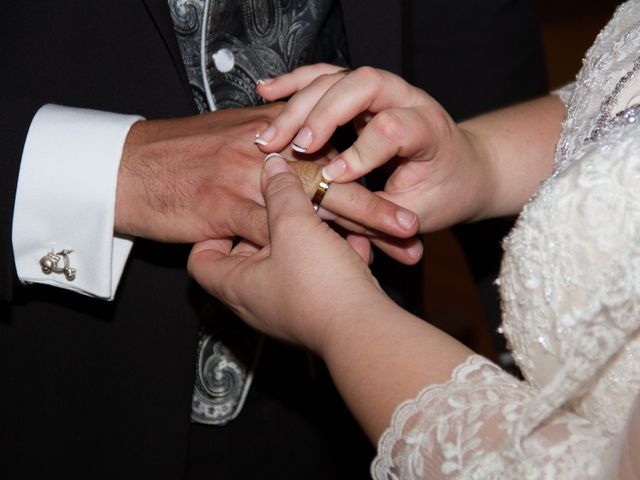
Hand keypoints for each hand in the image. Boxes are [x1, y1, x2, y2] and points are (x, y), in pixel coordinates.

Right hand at [114, 103, 420, 260]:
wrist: (127, 168)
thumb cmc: (178, 157)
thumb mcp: (229, 138)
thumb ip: (267, 143)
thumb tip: (296, 156)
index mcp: (268, 129)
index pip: (330, 149)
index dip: (364, 173)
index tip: (397, 194)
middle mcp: (262, 148)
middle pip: (333, 177)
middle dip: (376, 204)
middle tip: (412, 227)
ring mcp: (245, 176)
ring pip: (316, 203)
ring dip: (361, 226)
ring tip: (399, 244)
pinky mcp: (226, 205)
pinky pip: (277, 229)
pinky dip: (310, 249)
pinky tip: (340, 263)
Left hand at [187, 154, 389, 355]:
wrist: (364, 330)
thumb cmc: (318, 284)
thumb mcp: (294, 225)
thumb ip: (280, 191)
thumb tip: (272, 164)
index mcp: (236, 285)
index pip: (201, 259)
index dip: (212, 232)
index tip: (234, 212)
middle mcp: (256, 301)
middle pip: (250, 257)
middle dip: (271, 229)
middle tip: (286, 208)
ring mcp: (288, 309)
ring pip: (291, 264)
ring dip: (309, 241)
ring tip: (326, 223)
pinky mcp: (320, 311)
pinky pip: (319, 277)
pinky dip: (334, 259)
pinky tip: (355, 245)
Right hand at [255, 65, 496, 230]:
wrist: (464, 167)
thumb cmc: (445, 192)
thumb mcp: (419, 213)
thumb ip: (381, 217)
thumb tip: (337, 225)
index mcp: (430, 128)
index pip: (393, 126)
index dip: (360, 153)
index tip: (333, 178)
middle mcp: (407, 98)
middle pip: (362, 84)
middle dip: (323, 113)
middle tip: (296, 146)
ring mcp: (383, 89)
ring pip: (336, 77)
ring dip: (298, 102)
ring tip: (269, 135)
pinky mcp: (361, 92)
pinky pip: (324, 76)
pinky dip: (294, 83)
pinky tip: (267, 92)